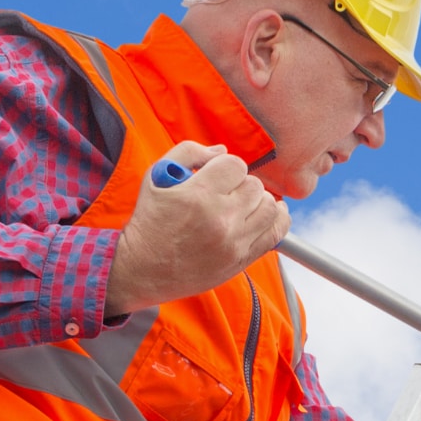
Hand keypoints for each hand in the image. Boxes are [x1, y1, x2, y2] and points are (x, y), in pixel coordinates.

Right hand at [106, 141, 289, 313]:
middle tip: (226, 192)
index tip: (216, 175)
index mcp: (199, 195)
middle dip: (241, 183)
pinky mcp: (241, 260)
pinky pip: (276, 234)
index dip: (227, 166)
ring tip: (244, 203)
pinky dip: (278, 220)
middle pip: (255, 185)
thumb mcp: (156, 176)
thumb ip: (189, 153)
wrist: (143, 269)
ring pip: (270, 207)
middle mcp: (221, 219)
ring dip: (259, 200)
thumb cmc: (149, 221)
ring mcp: (234, 242)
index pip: (236, 165)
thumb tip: (222, 151)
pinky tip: (269, 214)